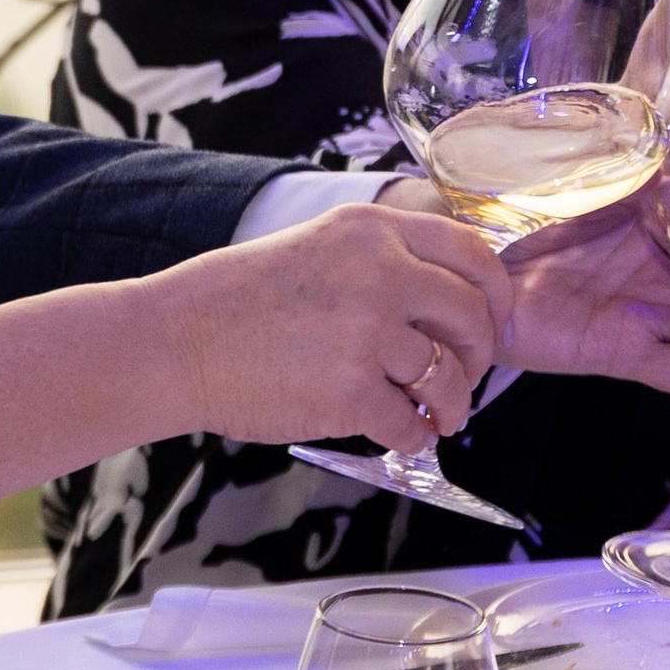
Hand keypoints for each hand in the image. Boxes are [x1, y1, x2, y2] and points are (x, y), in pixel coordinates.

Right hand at [175, 198, 509, 454]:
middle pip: (473, 316)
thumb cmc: (233, 302)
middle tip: (464, 377)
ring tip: (434, 415)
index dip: (494, 295)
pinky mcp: (352, 391)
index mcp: (370, 231)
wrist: (175, 342)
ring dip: (450, 405)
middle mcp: (380, 273)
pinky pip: (411, 425)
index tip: (490, 321)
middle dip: (478, 357)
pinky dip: (411, 438)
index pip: (472, 254)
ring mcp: (368, 333)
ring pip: (448, 378)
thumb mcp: (315, 247)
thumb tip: (444, 304)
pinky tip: (396, 434)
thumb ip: (380, 261)